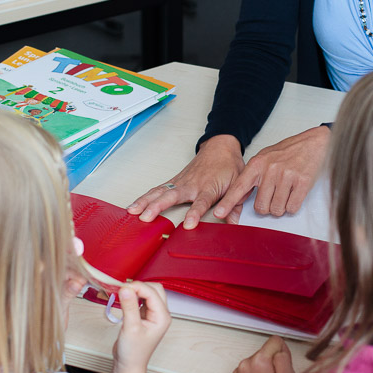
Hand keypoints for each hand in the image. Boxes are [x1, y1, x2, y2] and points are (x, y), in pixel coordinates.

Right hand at [106, 281, 170, 372]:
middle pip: (154, 289)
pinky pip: (142, 299)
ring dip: (137, 290)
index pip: (152, 293)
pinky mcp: (145, 315)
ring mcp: (153, 314)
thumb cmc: (133, 352)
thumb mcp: (130, 328)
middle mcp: (161, 314)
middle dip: (139, 286)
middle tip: (123, 289)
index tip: (122, 287)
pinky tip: (125, 298)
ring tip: (122, 293)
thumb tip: (126, 288)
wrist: (129, 365)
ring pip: (149, 293)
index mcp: (162, 317)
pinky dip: (134, 296)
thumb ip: (129, 307)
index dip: (138, 287)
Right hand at [128, 135, 244, 228]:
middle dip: (158, 207)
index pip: (201, 202)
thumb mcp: (239, 184)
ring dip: (146, 202)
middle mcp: (192, 184)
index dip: (195, 213)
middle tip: (147, 217)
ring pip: (161, 192)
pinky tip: (134, 206)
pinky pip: (158, 189)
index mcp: (209, 186)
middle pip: (173, 196)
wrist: (220, 147)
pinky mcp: (175, 181)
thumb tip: (235, 224)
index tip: (188, 224)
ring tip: (133, 212)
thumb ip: (235, 205)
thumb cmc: (228, 166)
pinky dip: (145, 197)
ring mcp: (181, 182)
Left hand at [211, 126, 329, 221]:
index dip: (228, 202)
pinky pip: (292, 207)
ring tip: (287, 191)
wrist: (314, 142)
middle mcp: (270, 169)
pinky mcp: (302, 182)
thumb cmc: (289, 151)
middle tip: (275, 195)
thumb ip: (254, 175)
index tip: (218, 213)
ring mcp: (286, 176)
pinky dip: (293, 205)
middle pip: (261, 207)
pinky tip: (295, 192)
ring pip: (277, 210)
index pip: (239, 187)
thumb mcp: (266, 157)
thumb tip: (241, 196)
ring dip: (281, 206)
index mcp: (258, 163)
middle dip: (267, 207)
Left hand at [227, 336, 296, 372]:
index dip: (282, 353)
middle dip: (270, 364)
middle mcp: (244, 364)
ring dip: (260, 371)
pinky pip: (246, 371)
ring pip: (255, 362)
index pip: (275, 341)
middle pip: (264, 352)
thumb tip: (279, 346)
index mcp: (259, 361)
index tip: (281, 366)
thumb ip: (284, 357)